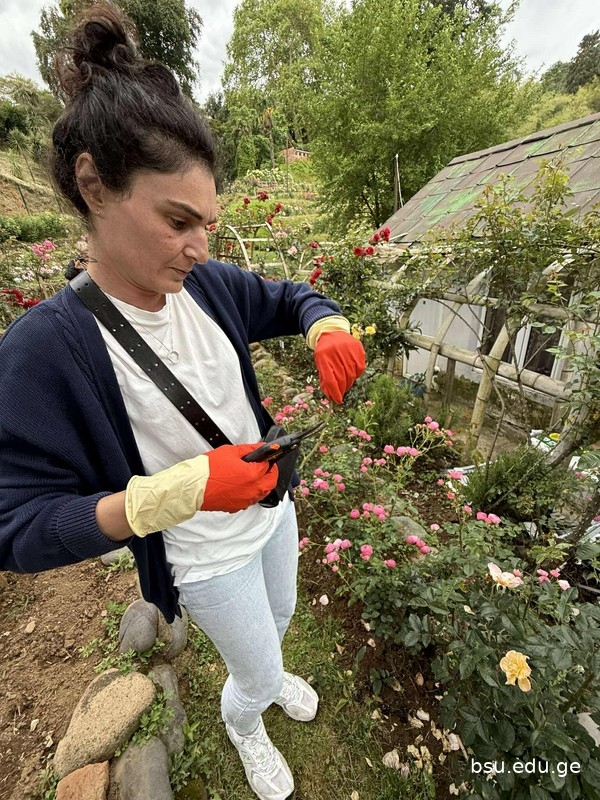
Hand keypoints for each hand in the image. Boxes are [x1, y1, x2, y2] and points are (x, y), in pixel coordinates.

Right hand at [125, 443, 277, 536]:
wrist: (193, 487)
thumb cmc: (208, 469)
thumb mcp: (230, 452)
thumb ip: (249, 449)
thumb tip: (262, 447)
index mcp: (253, 475)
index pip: (270, 467)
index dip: (269, 460)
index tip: (267, 456)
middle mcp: (252, 491)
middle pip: (271, 483)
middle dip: (270, 473)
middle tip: (264, 466)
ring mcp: (245, 501)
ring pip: (262, 493)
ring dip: (262, 484)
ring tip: (252, 474)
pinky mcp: (236, 507)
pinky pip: (250, 500)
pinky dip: (250, 492)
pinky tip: (242, 485)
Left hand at [314, 331, 365, 403]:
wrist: (332, 332)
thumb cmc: (325, 351)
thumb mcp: (320, 363)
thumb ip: (324, 378)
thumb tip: (331, 395)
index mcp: (323, 357)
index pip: (330, 379)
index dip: (334, 392)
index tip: (337, 400)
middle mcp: (336, 352)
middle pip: (342, 378)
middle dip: (342, 389)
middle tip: (341, 393)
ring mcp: (348, 349)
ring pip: (352, 374)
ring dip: (349, 383)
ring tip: (346, 383)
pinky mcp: (357, 348)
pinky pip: (360, 368)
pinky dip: (357, 374)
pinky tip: (352, 373)